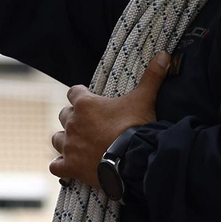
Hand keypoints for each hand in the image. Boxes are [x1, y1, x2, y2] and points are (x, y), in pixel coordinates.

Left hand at [50, 53, 170, 188]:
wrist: (133, 159)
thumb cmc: (135, 126)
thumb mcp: (144, 99)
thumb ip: (152, 77)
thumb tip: (164, 55)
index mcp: (85, 104)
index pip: (74, 92)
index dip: (81, 95)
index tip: (89, 99)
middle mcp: (73, 123)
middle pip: (64, 115)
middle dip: (73, 118)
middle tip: (88, 124)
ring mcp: (70, 146)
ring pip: (57, 139)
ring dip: (65, 140)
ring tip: (77, 143)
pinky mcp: (70, 166)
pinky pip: (56, 166)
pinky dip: (61, 166)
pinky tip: (68, 166)